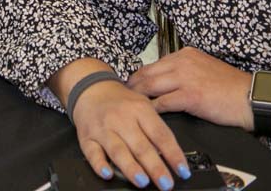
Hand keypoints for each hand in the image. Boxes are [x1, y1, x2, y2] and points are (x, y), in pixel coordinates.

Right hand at [71, 80, 189, 189]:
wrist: (91, 89)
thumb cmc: (121, 102)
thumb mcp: (143, 106)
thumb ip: (155, 129)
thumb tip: (171, 157)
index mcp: (140, 110)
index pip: (161, 134)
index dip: (173, 154)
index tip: (182, 171)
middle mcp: (121, 119)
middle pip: (141, 146)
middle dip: (155, 167)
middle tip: (166, 183)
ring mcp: (103, 128)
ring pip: (118, 150)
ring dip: (131, 167)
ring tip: (143, 181)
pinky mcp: (87, 137)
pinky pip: (92, 152)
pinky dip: (99, 164)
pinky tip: (107, 173)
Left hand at [126, 47, 252, 129]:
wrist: (253, 98)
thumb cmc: (232, 89)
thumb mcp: (205, 70)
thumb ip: (184, 73)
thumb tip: (165, 83)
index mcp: (186, 54)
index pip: (153, 65)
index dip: (138, 78)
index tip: (129, 88)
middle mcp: (183, 61)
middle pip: (146, 74)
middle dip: (131, 88)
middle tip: (121, 101)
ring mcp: (186, 77)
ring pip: (150, 86)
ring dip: (137, 99)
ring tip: (128, 110)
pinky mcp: (190, 95)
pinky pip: (162, 103)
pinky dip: (152, 111)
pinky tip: (147, 118)